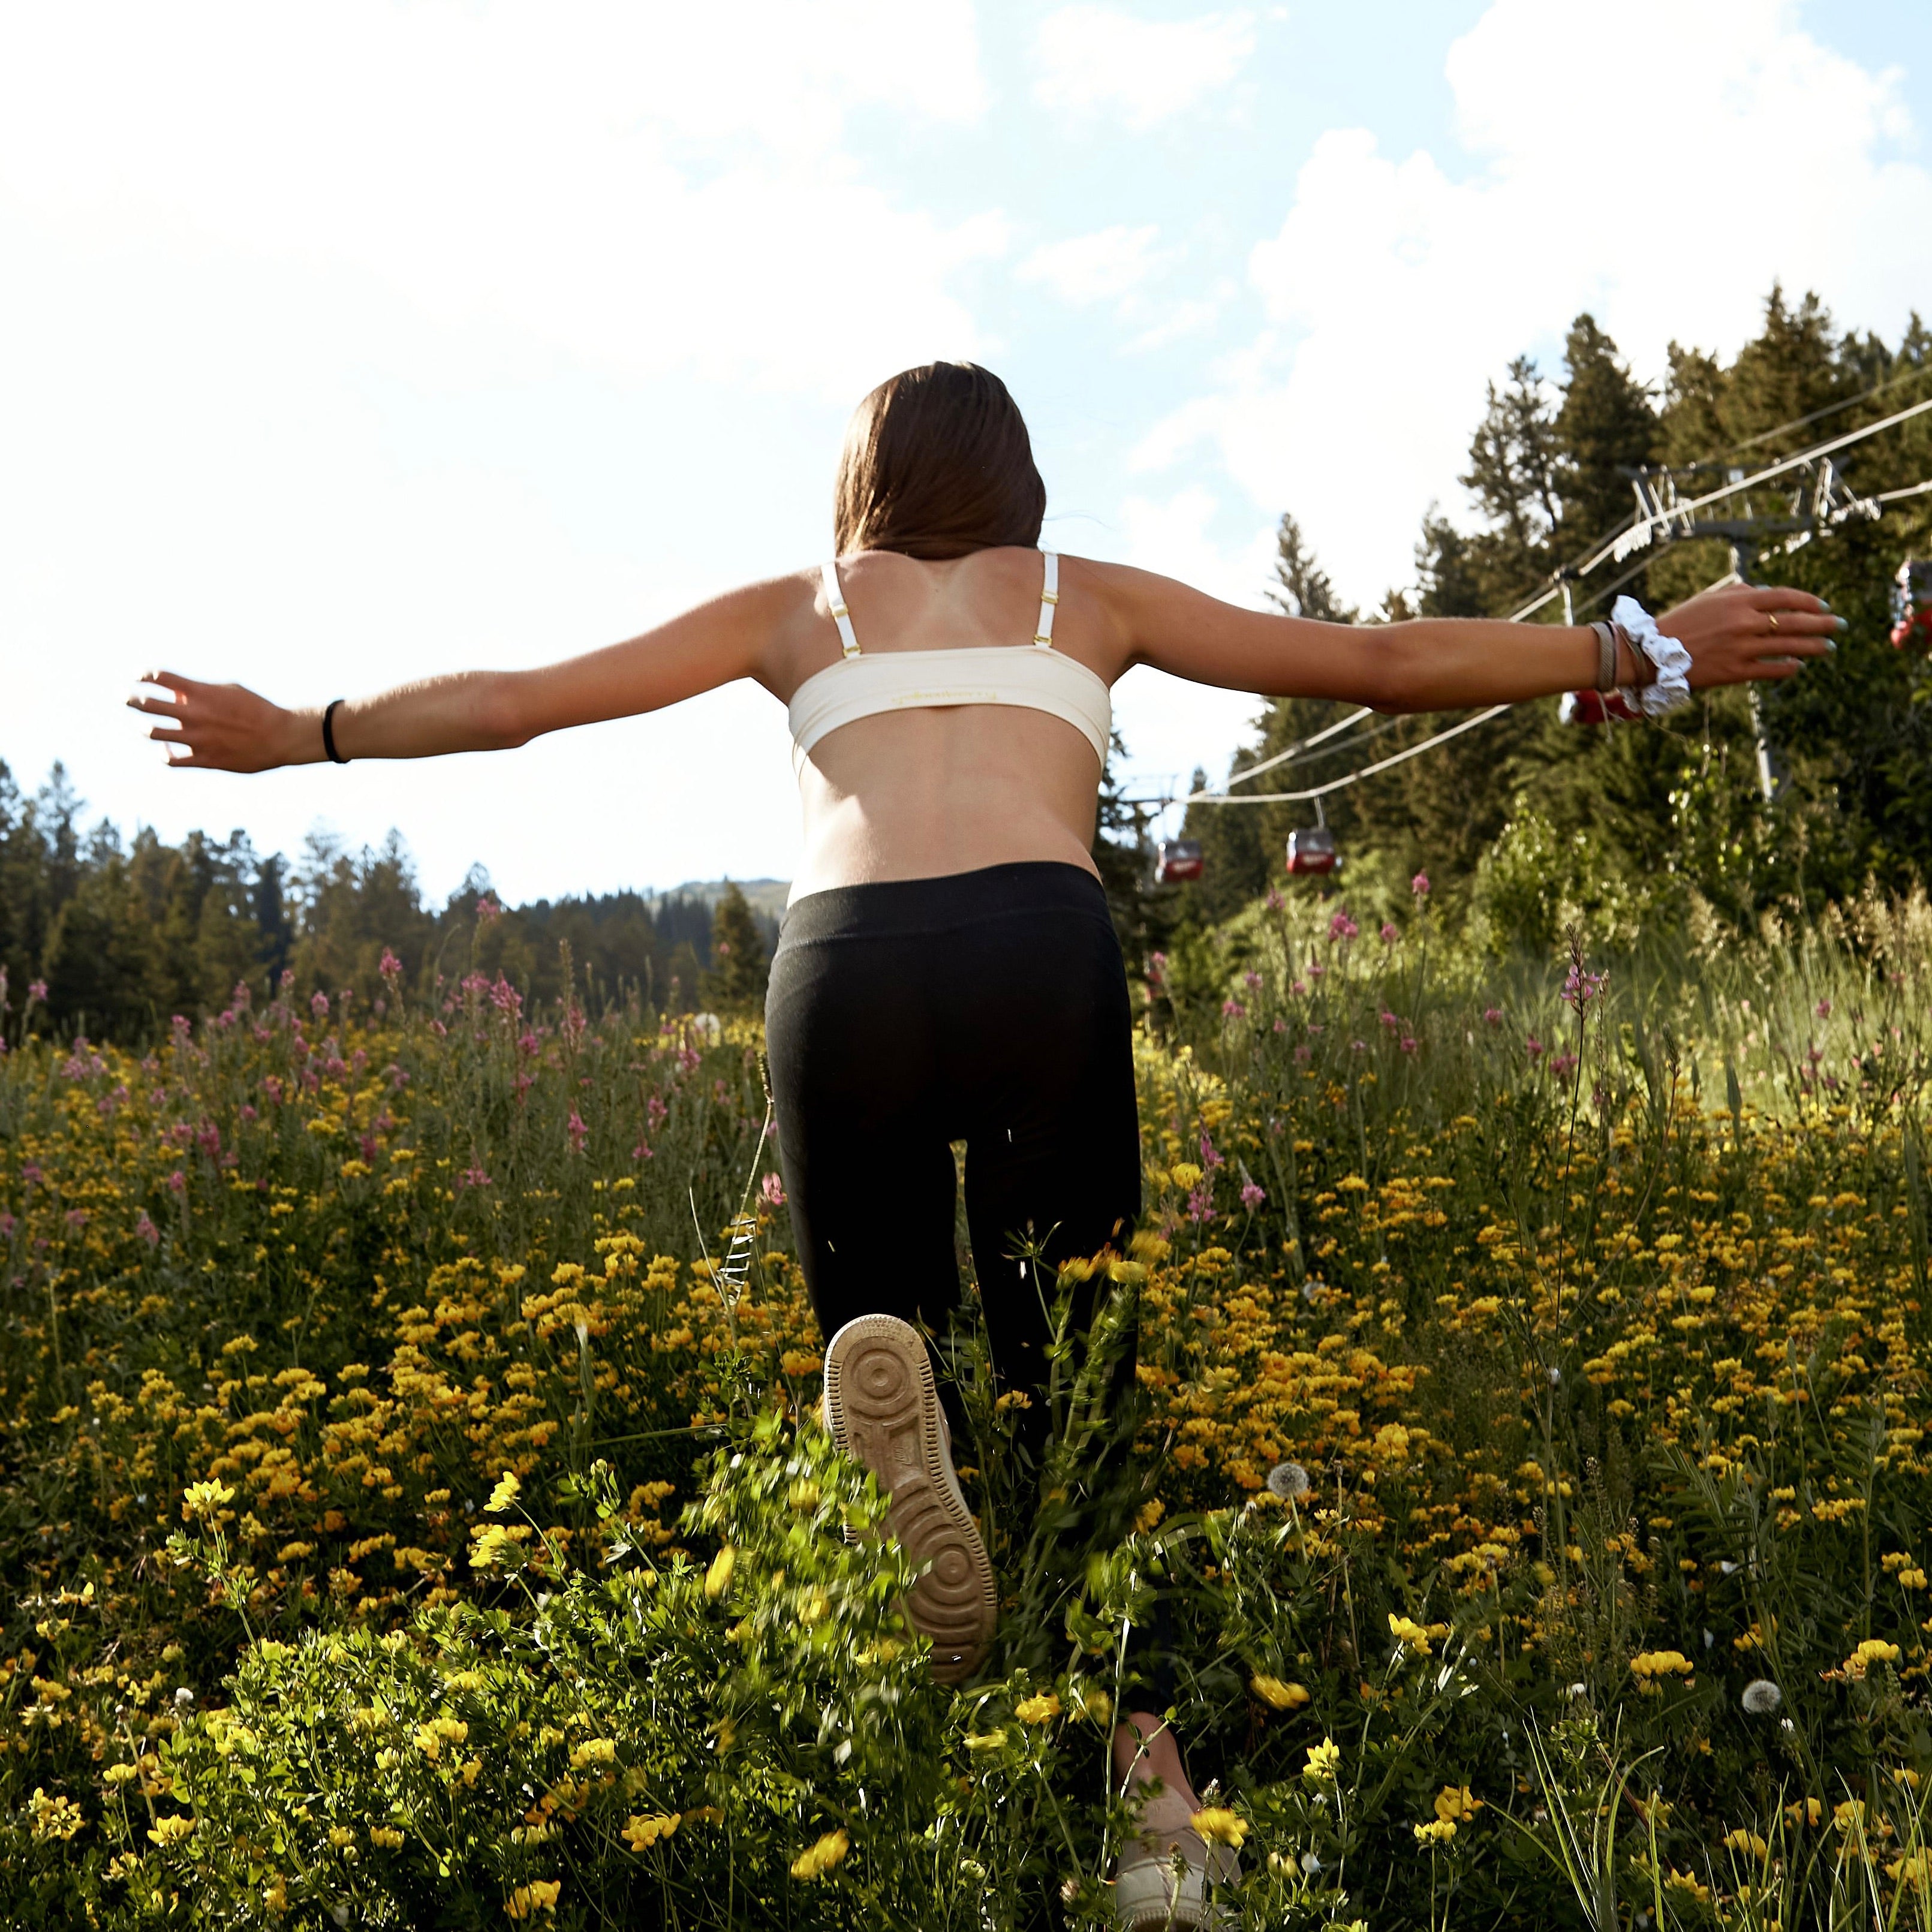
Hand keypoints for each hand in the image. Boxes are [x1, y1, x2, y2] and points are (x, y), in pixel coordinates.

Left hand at [127, 671, 307, 772]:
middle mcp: (194, 714)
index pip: (158, 677)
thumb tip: (176, 697)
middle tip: (126, 698)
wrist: (281, 737)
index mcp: (201, 693)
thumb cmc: (257, 709)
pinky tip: (166, 749)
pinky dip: (164, 754)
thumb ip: (201, 691)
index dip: (144, 674)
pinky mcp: (205, 760)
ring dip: (143, 727)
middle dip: (131, 699)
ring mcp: (197, 739)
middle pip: (147, 704)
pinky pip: (172, 760)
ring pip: (153, 732)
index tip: (140, 676)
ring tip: (142, 725)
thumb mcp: (230, 690)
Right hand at [1653, 583, 1839, 688]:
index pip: (1786, 597)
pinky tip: (1799, 665)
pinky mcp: (1734, 672)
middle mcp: (1744, 622)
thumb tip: (1769, 592)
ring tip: (1829, 647)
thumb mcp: (1709, 599)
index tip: (1824, 606)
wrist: (1651, 653)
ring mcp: (1741, 648)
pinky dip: (1789, 667)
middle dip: (1823, 623)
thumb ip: (1740, 592)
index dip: (1810, 601)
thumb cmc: (1680, 623)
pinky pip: (1772, 669)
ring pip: (1789, 645)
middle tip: (1840, 626)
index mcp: (1739, 601)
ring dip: (1814, 646)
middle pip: (1795, 621)